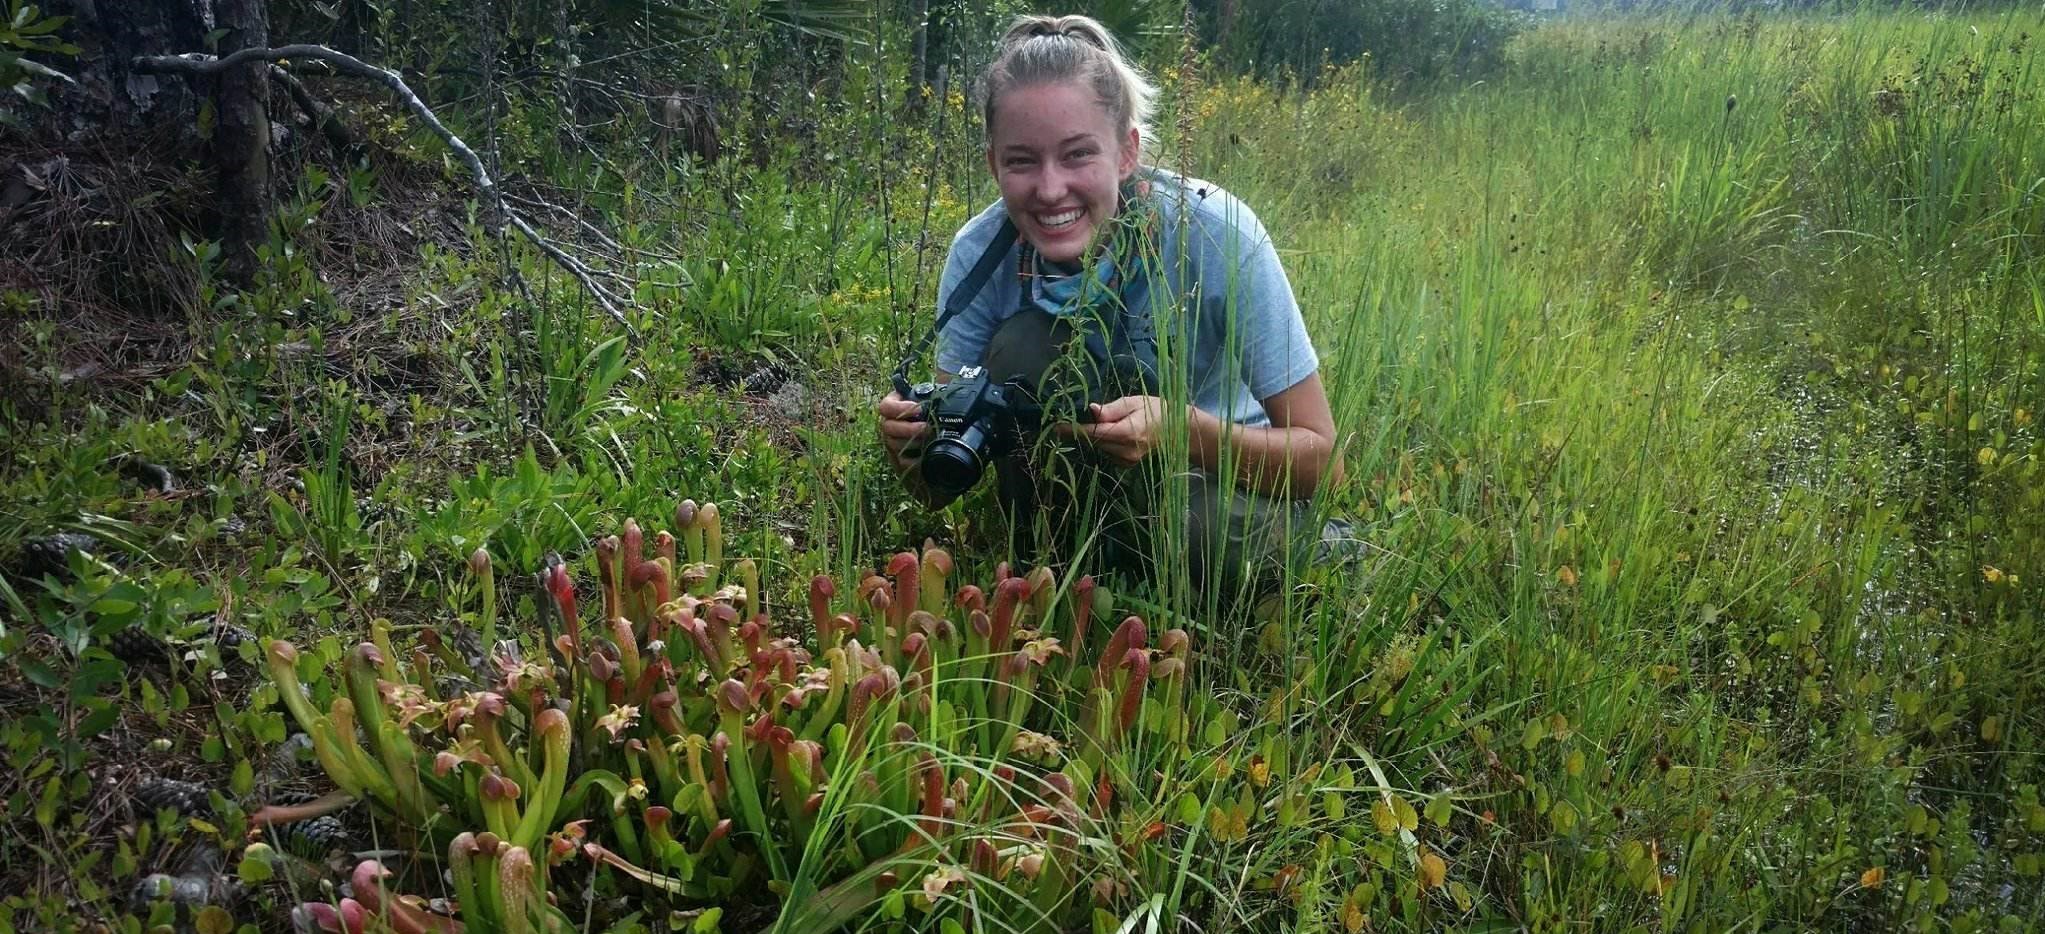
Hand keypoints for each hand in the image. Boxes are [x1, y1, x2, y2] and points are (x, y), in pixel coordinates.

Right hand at [876, 391, 929, 471]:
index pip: (886, 406)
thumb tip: (952, 387)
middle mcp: (889, 425)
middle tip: (926, 428)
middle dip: (908, 428)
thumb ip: (935, 398)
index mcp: (895, 408)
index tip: (919, 409)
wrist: (935, 448)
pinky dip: (913, 462)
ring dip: (911, 443)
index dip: (900, 408)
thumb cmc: (933, 421)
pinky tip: (924, 458)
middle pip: (886, 426)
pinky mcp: (898, 461)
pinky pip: (900, 463)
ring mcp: (892, 444)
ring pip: (893, 444)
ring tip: (928, 442)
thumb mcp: (934, 406)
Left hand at [1066, 395, 1180, 466]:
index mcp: (1127, 433)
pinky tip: (1116, 434)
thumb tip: (1091, 410)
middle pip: (1095, 441)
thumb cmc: (1158, 411)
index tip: (1056, 428)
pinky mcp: (1128, 465)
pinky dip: (1106, 443)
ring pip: (1100, 448)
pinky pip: (1108, 453)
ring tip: (1110, 423)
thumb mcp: (1135, 402)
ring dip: (1097, 437)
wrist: (1179, 432)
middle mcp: (1126, 451)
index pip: (1094, 433)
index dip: (1074, 431)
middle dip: (1085, 431)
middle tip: (1079, 418)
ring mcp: (1127, 461)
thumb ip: (1112, 409)